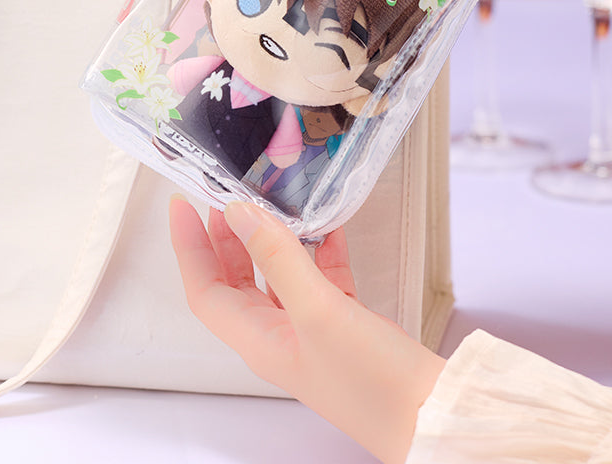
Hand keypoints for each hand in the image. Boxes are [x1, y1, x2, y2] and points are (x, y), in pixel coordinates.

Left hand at [169, 197, 444, 463]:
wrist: (437, 420)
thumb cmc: (375, 384)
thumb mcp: (319, 311)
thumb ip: (278, 257)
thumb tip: (242, 213)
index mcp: (259, 341)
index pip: (205, 289)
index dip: (189, 247)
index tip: (182, 204)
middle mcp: (279, 338)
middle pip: (235, 282)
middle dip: (224, 239)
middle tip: (223, 198)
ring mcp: (313, 333)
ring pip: (276, 278)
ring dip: (268, 242)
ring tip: (266, 205)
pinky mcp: (347, 328)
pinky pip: (321, 281)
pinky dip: (319, 252)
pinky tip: (328, 227)